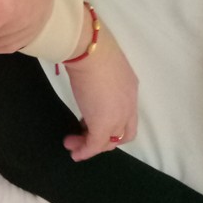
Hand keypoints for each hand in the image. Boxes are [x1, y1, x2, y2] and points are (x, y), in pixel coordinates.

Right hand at [63, 18, 138, 160]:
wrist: (90, 51)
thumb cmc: (92, 49)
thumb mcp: (101, 63)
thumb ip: (98, 73)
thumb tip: (84, 71)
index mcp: (130, 88)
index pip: (126, 113)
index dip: (112, 121)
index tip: (91, 118)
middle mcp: (129, 105)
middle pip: (123, 132)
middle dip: (104, 139)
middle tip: (82, 135)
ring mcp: (118, 115)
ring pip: (110, 140)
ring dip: (91, 146)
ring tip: (72, 144)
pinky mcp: (102, 124)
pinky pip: (95, 144)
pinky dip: (85, 151)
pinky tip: (75, 152)